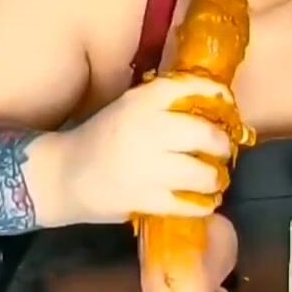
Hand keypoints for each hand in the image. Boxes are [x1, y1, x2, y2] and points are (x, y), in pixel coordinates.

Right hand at [51, 75, 245, 224]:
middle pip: (204, 134)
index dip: (216, 94)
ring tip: (214, 179)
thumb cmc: (102, 139)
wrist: (64, 174)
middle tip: (221, 150)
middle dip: (221, 144)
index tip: (227, 102)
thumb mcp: (128, 108)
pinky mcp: (144, 199)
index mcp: (141, 102)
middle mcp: (147, 130)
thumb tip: (213, 101)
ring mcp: (146, 167)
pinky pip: (187, 204)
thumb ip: (164, 103)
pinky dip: (203, 204)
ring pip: (202, 173)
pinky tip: (205, 201)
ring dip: (215, 178)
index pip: (188, 87)